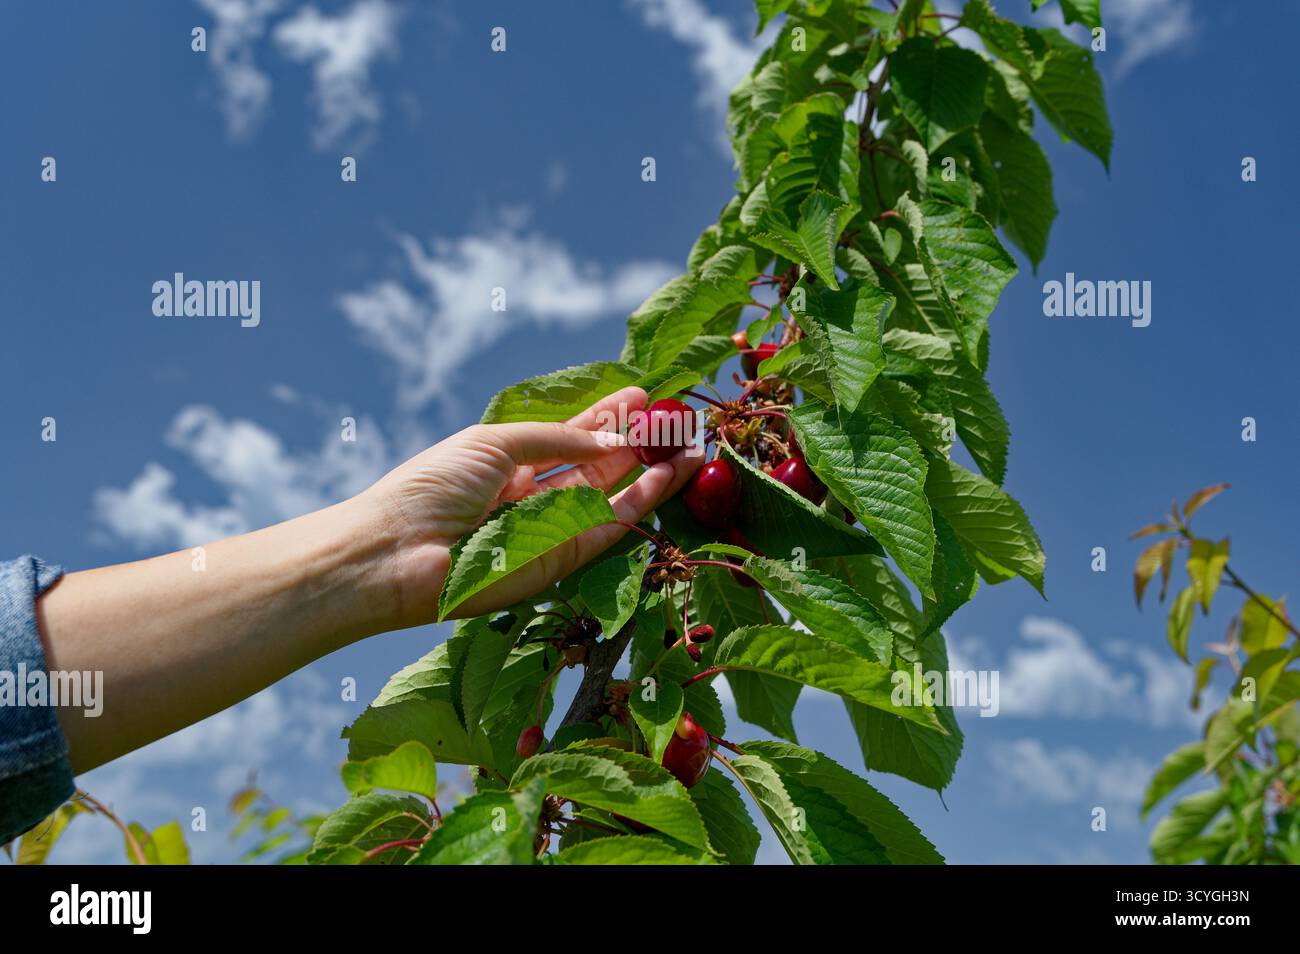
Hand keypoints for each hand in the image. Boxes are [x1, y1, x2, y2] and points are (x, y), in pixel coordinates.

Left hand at [361, 386, 702, 623]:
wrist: (397, 552)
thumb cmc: (432, 486)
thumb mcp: (495, 443)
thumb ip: (559, 438)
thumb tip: (614, 439)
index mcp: (510, 465)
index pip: (571, 437)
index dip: (607, 418)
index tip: (643, 396)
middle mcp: (534, 497)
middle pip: (600, 466)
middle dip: (641, 442)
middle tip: (681, 419)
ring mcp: (550, 529)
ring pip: (615, 495)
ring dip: (654, 471)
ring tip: (692, 444)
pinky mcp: (562, 560)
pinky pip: (611, 525)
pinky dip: (643, 499)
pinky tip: (670, 471)